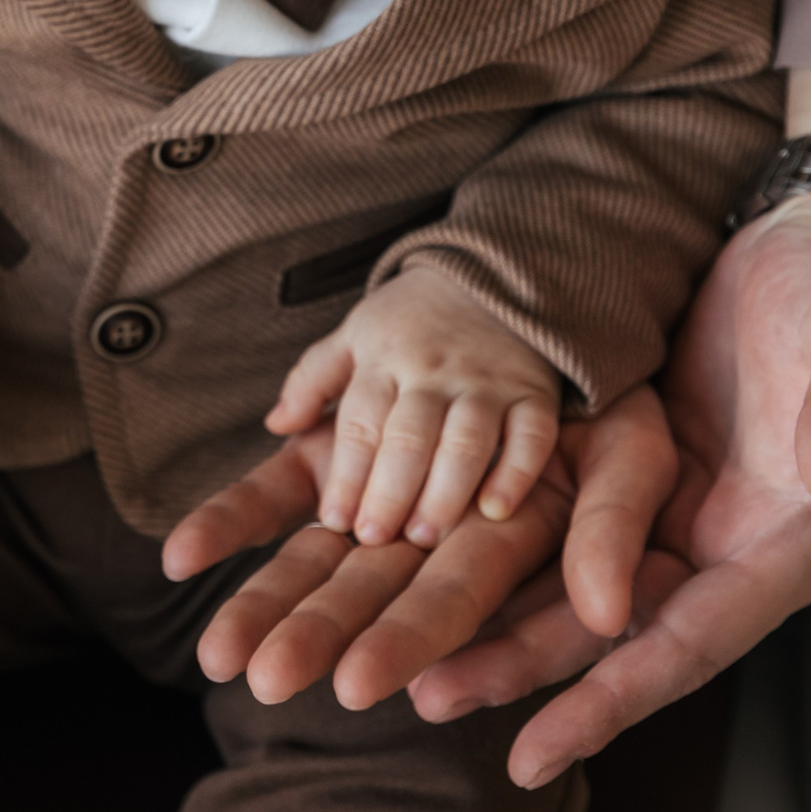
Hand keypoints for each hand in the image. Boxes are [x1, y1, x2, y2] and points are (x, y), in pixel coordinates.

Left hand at [162, 386, 674, 710]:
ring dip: (268, 600)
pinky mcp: (334, 448)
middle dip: (320, 637)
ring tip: (219, 651)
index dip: (413, 641)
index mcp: (504, 541)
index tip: (373, 685)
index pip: (451, 602)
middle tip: (266, 678)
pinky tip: (181, 554)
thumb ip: (614, 528)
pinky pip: (277, 492)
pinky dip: (234, 520)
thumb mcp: (635, 458)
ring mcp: (376, 490)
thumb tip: (603, 613)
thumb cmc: (613, 405)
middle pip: (370, 596)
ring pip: (313, 560)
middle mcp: (430, 528)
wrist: (555, 304)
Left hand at [266, 267, 562, 546]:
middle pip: (409, 437)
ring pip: (466, 441)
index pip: (360, 423)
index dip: (346, 473)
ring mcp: (487, 382)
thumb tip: (276, 424)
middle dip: (388, 490)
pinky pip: (530, 435)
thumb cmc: (411, 319)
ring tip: (423, 537)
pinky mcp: (534, 393)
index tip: (334, 520)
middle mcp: (434, 372)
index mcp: (384, 359)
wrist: (494, 272)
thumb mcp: (354, 334)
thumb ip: (313, 379)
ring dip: (444, 491)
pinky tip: (496, 512)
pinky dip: (517, 473)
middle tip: (373, 539)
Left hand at [406, 192, 810, 784]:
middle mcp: (724, 549)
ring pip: (572, 590)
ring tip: (407, 661)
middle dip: (523, 671)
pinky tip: (423, 571)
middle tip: (426, 696)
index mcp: (786, 545)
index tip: (538, 748)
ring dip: (495, 625)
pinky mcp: (635, 474)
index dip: (616, 698)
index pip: (692, 641)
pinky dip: (497, 555)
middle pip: (613, 634)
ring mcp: (675, 515)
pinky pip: (556, 528)